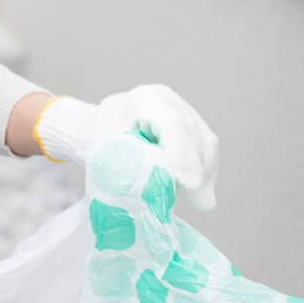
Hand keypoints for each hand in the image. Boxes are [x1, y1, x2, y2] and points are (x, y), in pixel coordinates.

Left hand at [33, 84, 220, 210]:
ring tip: (199, 201)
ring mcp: (183, 110)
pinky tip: (200, 194)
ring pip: (205, 144)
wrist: (99, 127)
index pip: (171, 122)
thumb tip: (155, 195)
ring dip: (205, 176)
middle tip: (199, 202)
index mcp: (142, 100)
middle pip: (193, 135)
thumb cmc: (97, 140)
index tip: (190, 184)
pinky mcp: (192, 126)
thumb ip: (127, 169)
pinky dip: (205, 174)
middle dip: (198, 171)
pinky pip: (206, 150)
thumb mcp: (103, 153)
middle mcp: (168, 100)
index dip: (183, 153)